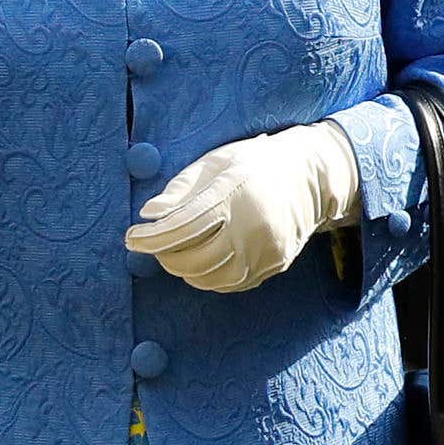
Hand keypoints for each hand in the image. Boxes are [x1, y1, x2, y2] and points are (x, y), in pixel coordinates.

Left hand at [125, 120, 364, 292]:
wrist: (311, 175)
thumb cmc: (255, 163)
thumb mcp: (216, 162)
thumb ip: (181, 188)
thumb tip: (150, 214)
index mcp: (234, 193)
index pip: (181, 227)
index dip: (151, 238)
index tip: (132, 238)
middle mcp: (253, 224)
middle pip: (194, 259)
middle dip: (166, 256)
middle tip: (157, 245)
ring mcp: (267, 248)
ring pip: (212, 278)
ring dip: (187, 270)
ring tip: (180, 253)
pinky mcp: (275, 263)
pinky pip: (233, 282)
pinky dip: (211, 276)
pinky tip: (206, 259)